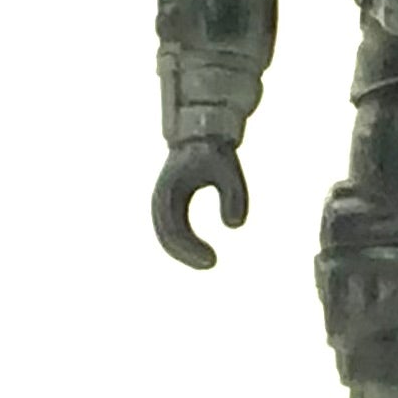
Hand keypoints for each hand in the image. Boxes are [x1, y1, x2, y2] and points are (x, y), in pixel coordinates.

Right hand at [151, 139, 248, 267]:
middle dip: (186, 253)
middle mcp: (162, 198)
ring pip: (167, 236)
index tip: (212, 258)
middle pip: (166, 236)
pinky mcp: (173, 205)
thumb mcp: (229, 171)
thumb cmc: (215, 151)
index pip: (172, 229)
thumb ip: (235, 196)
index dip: (189, 246)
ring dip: (185, 252)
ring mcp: (165, 202)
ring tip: (209, 261)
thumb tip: (234, 225)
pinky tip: (204, 255)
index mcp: (169, 190)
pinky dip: (186, 245)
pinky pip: (174, 231)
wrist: (201, 134)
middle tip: (211, 263)